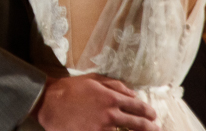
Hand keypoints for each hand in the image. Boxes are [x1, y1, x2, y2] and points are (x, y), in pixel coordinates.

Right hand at [34, 75, 159, 130]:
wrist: (49, 103)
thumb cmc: (69, 89)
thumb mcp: (92, 80)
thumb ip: (115, 85)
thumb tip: (133, 94)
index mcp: (111, 97)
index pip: (138, 107)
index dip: (148, 112)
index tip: (153, 115)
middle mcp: (111, 114)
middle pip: (139, 124)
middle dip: (150, 128)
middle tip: (156, 129)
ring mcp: (103, 128)